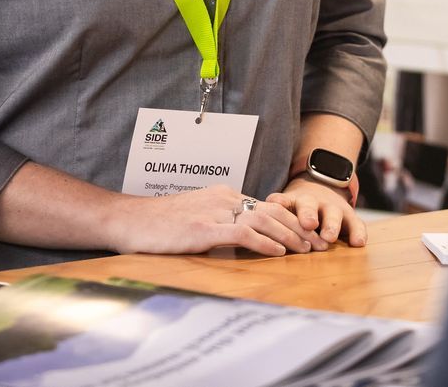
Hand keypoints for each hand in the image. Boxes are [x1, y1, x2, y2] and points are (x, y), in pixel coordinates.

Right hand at [111, 185, 315, 257]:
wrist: (129, 220)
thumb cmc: (158, 223)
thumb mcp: (194, 217)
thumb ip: (218, 221)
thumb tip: (239, 236)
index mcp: (223, 194)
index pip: (266, 206)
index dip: (291, 220)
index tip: (308, 236)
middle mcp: (223, 198)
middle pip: (272, 211)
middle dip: (299, 228)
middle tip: (318, 245)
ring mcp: (214, 212)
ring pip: (264, 220)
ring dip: (290, 236)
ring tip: (307, 250)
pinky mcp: (205, 228)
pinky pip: (244, 233)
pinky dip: (265, 243)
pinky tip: (279, 253)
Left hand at [270, 176, 366, 247]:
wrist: (323, 189)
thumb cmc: (296, 209)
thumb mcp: (282, 209)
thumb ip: (267, 218)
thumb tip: (238, 230)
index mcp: (292, 201)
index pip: (284, 201)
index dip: (280, 203)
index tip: (274, 204)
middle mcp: (313, 202)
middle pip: (308, 206)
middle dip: (307, 214)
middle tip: (307, 224)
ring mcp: (332, 208)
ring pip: (332, 214)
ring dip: (330, 224)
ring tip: (328, 237)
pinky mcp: (350, 217)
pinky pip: (356, 223)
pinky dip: (357, 232)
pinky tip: (358, 243)